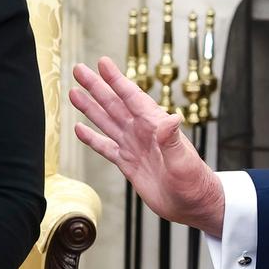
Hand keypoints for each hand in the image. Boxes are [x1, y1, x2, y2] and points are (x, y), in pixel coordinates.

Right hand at [70, 57, 224, 234]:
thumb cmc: (194, 182)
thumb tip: (173, 117)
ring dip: (90, 107)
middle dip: (96, 87)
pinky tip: (79, 129)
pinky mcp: (128, 163)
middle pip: (114, 104)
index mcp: (155, 126)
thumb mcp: (184, 162)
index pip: (132, 97)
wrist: (192, 205)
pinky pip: (105, 147)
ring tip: (74, 92)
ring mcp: (134, 146)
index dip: (116, 80)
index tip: (103, 63)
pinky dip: (91, 138)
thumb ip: (173, 141)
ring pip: (107, 122)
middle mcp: (142, 132)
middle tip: (79, 69)